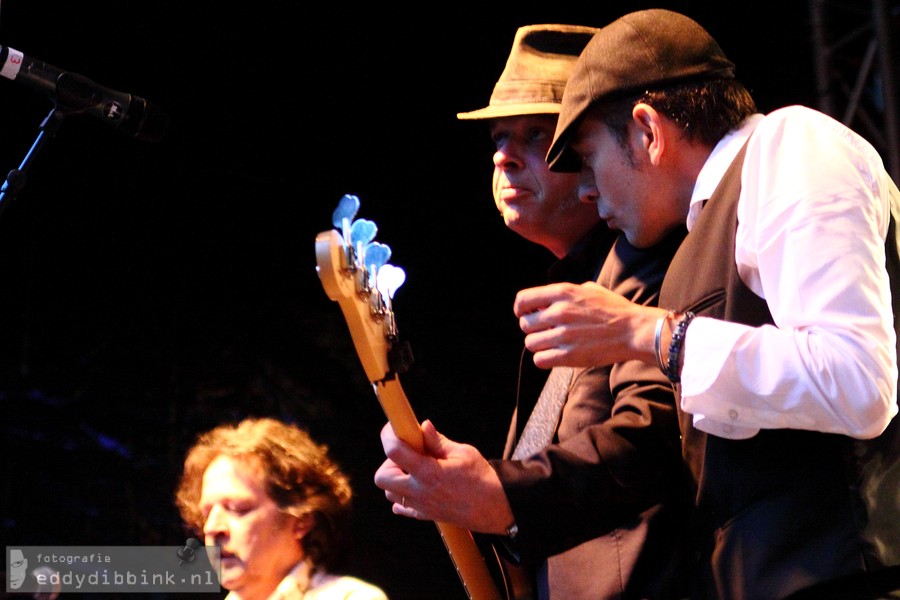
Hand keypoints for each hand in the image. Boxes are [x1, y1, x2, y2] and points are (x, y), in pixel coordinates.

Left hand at [373, 420, 513, 534]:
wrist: (495, 507)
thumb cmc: (481, 478)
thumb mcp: (463, 452)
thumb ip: (438, 441)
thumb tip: (424, 427)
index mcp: (428, 472)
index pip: (394, 451)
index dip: (388, 436)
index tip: (393, 428)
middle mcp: (420, 491)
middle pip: (382, 477)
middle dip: (389, 462)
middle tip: (407, 454)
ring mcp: (421, 506)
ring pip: (389, 493)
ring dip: (395, 479)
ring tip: (413, 469)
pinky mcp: (425, 515)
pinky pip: (402, 507)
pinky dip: (402, 496)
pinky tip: (416, 485)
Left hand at [513, 281, 663, 368]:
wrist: (634, 330)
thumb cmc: (614, 309)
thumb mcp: (588, 289)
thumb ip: (564, 293)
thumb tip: (544, 303)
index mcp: (563, 292)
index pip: (523, 300)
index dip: (521, 309)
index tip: (526, 314)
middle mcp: (560, 312)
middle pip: (525, 324)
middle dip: (533, 328)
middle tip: (546, 331)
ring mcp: (564, 335)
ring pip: (530, 343)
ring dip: (539, 344)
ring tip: (552, 343)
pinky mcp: (569, 356)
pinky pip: (539, 360)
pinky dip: (544, 358)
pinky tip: (555, 355)